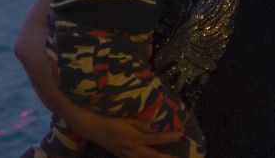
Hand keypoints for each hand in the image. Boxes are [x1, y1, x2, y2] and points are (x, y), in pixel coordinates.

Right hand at [54, 101, 182, 157]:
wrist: (92, 129)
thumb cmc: (109, 121)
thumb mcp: (125, 120)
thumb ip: (140, 124)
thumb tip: (156, 126)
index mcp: (134, 138)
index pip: (157, 138)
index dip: (170, 138)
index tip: (182, 136)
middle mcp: (133, 150)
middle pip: (155, 156)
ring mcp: (128, 156)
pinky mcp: (125, 157)